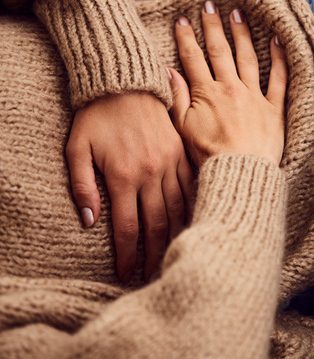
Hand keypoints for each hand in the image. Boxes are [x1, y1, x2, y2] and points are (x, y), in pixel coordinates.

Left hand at [66, 92, 193, 282]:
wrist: (125, 82)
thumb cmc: (96, 116)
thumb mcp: (77, 149)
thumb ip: (82, 186)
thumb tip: (90, 222)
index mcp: (123, 176)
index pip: (128, 228)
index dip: (127, 256)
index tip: (125, 274)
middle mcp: (151, 173)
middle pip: (156, 225)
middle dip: (153, 255)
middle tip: (151, 277)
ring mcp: (170, 162)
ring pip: (178, 209)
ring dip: (175, 237)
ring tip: (171, 257)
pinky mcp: (182, 152)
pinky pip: (191, 186)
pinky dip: (192, 208)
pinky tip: (190, 224)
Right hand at [168, 1, 287, 167]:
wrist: (238, 172)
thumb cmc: (208, 156)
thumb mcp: (183, 129)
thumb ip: (177, 98)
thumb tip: (168, 71)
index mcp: (206, 94)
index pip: (193, 59)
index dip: (187, 37)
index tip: (182, 19)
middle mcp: (230, 89)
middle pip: (220, 51)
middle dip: (214, 27)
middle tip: (210, 6)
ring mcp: (254, 96)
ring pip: (247, 58)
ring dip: (242, 34)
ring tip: (238, 14)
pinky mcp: (273, 109)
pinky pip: (279, 79)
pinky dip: (280, 59)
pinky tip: (277, 40)